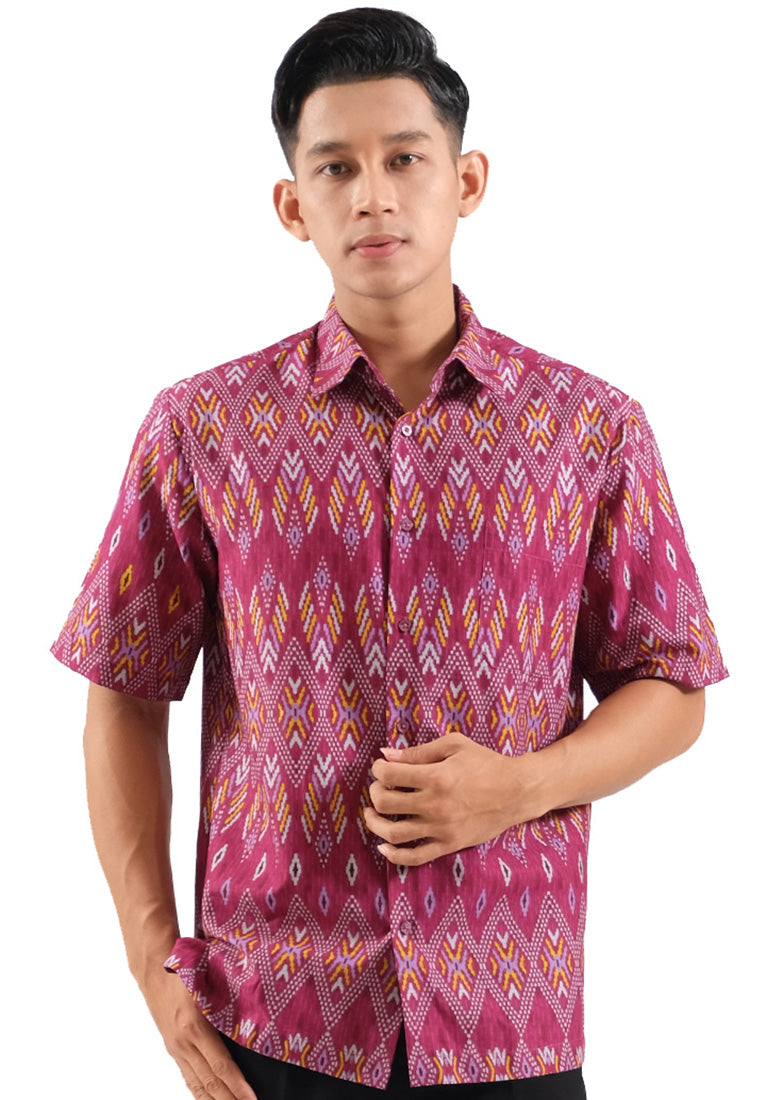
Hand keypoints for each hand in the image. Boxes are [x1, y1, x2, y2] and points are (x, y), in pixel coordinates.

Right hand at [142, 969, 257, 1098]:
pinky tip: (209, 1099)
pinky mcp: (173, 1048)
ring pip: (197, 1084)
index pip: (220, 1065)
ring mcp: (176, 1048)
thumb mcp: (209, 983)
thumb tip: (255, 1017)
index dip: (237, 1085)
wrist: (153, 970)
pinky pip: (188, 1077)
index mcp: (195, 1026)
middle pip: (210, 1082)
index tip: (251, 1098)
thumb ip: (229, 1001)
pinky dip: (199, 1093)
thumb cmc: (185, 970)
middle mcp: (184, 1043)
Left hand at [364, 731, 537, 865]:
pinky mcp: (449, 845)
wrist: (517, 791)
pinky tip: (384, 847)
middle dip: (375, 793)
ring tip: (372, 814)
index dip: (378, 770)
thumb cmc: (486, 763)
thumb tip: (386, 755)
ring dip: (375, 823)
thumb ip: (418, 751)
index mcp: (435, 777)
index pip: (389, 775)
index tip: (380, 767)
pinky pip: (415, 857)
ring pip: (393, 834)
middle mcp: (435, 805)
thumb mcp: (454, 745)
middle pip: (385, 804)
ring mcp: (441, 828)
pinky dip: (394, 856)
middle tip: (379, 787)